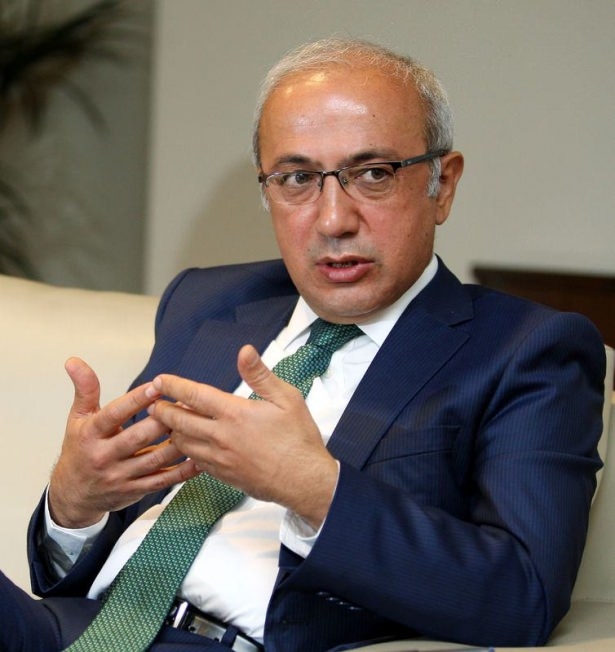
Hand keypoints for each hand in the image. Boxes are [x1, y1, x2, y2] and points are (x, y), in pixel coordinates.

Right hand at [48, 357, 200, 527]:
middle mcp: (104, 456)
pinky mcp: (134, 491)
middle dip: (163, 421)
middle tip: (185, 405)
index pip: (114, 414)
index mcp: (91, 434)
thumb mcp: (78, 418)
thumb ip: (85, 389)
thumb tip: (75, 361)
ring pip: (154, 460)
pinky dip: (182, 471)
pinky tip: (199, 459)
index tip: (156, 386)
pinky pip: (162, 481)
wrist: (73, 494)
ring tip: (197, 427)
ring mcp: (120, 476)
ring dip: (178, 444)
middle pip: (137, 438)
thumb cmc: (80, 449)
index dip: (135, 400)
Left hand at [148, 345, 338, 527]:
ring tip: (166, 423)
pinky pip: (194, 462)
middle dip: (162, 410)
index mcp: (235, 414)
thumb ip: (260, 375)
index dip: (174, 385)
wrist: (304, 481)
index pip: (194, 395)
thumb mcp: (286, 399)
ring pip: (183, 444)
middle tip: (153, 403)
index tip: (160, 380)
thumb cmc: (298, 439)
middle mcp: (222, 436)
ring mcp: (220, 459)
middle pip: (180, 421)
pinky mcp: (223, 475)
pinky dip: (186, 451)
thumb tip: (245, 352)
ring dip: (171, 431)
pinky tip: (188, 446)